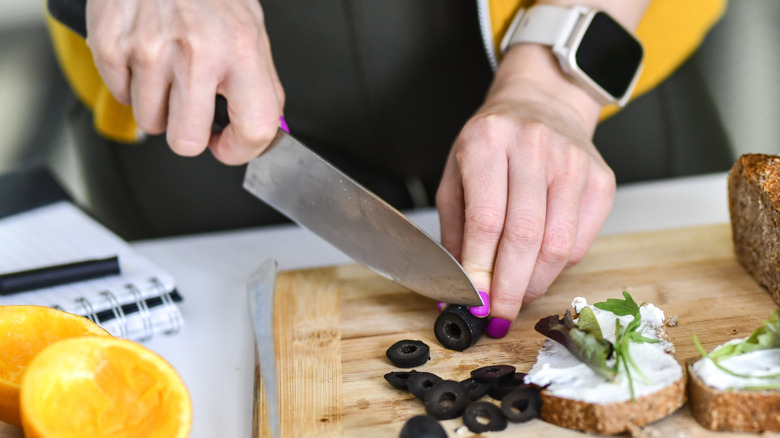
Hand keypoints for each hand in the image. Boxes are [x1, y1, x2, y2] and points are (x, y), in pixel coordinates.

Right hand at [85, 0, 283, 164]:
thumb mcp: (250, 30)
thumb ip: (259, 83)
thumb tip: (263, 131)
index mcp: (242, 50)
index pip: (255, 128)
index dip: (241, 150)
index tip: (229, 145)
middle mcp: (198, 51)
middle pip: (187, 142)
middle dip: (189, 135)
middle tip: (192, 111)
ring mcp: (151, 50)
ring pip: (150, 123)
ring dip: (159, 106)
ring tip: (168, 70)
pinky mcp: (112, 45)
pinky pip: (121, 96)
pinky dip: (131, 83)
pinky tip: (145, 55)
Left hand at [436, 44, 615, 336]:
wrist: (541, 104)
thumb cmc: (491, 144)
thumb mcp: (456, 175)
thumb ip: (455, 230)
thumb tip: (458, 285)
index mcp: (489, 141)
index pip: (486, 219)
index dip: (480, 269)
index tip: (474, 300)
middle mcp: (534, 147)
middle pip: (525, 236)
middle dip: (509, 288)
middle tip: (497, 317)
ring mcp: (573, 162)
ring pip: (558, 245)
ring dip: (534, 284)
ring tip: (516, 297)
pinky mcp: (600, 179)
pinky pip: (581, 241)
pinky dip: (558, 268)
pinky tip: (539, 270)